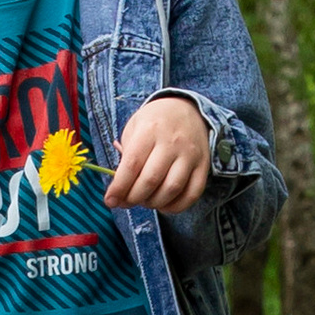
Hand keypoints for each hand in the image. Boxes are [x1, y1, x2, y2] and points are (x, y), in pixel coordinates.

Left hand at [105, 94, 211, 214]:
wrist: (185, 108)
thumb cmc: (153, 122)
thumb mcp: (134, 128)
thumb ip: (126, 157)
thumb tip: (120, 191)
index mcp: (150, 130)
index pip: (132, 164)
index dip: (119, 187)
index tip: (110, 201)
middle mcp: (172, 142)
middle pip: (151, 180)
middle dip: (133, 198)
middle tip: (126, 202)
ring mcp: (190, 154)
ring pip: (172, 189)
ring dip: (154, 203)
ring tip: (144, 201)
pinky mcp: (203, 165)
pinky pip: (192, 193)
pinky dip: (176, 206)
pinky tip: (163, 204)